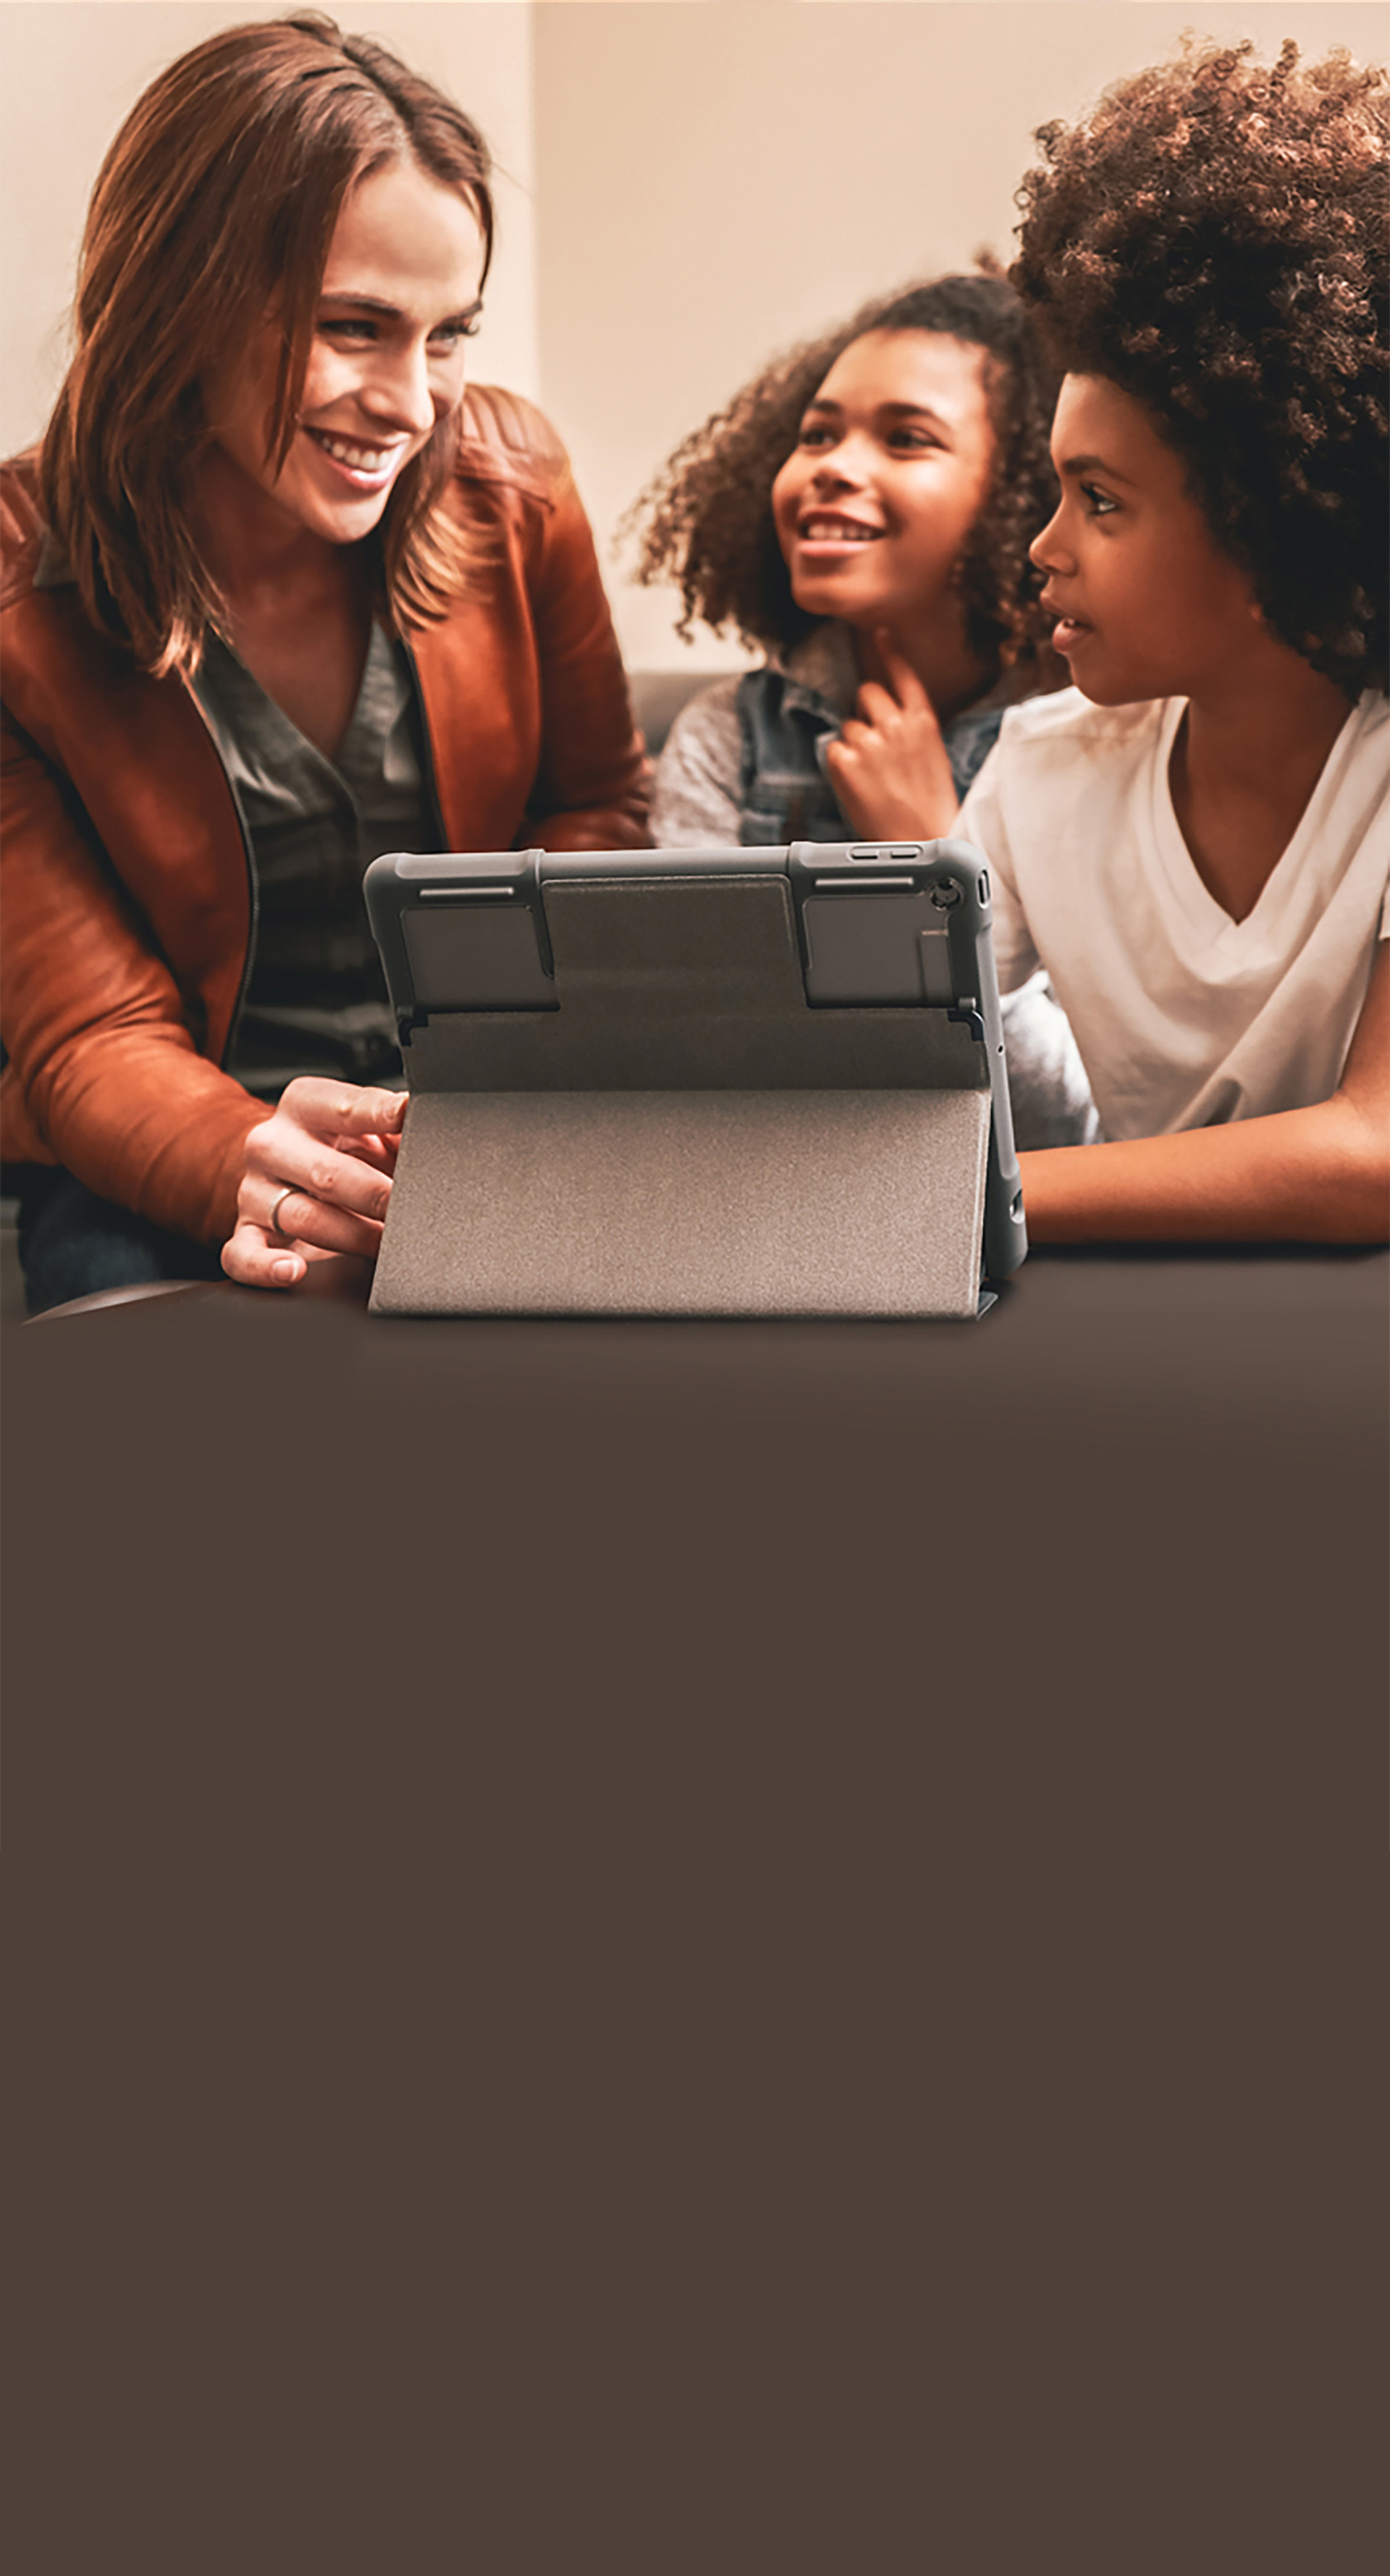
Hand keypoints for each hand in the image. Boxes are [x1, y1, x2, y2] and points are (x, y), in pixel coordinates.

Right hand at [221, 1078, 407, 1288]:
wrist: (283, 1168)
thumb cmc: (336, 1146)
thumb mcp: (365, 1126)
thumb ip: (395, 1126)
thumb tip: (428, 1125)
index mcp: (304, 1106)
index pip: (345, 1107)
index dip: (380, 1114)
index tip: (407, 1116)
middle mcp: (273, 1144)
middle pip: (326, 1173)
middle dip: (377, 1195)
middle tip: (412, 1208)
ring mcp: (255, 1190)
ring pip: (302, 1218)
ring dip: (354, 1236)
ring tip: (386, 1243)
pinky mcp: (246, 1233)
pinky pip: (245, 1255)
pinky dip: (267, 1268)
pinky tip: (292, 1270)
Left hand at [824, 628, 960, 839]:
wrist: (924, 838)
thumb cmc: (930, 807)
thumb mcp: (932, 758)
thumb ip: (909, 732)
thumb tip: (884, 720)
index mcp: (923, 723)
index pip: (904, 676)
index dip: (890, 652)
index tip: (879, 633)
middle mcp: (897, 725)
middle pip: (866, 693)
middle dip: (864, 712)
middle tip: (872, 745)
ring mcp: (871, 742)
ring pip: (848, 726)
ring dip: (854, 746)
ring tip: (873, 778)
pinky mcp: (847, 762)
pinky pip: (833, 750)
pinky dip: (840, 766)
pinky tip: (860, 786)